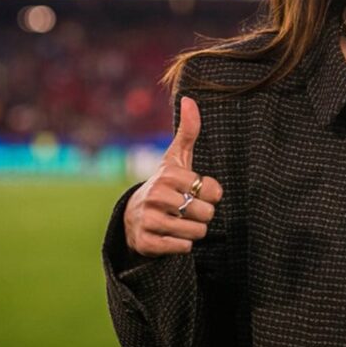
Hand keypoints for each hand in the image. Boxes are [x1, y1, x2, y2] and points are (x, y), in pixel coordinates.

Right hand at [123, 96, 222, 257]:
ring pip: (196, 232)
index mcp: (168, 175)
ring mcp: (149, 219)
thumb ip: (188, 131)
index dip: (211, 195)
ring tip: (180, 222)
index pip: (212, 190)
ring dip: (193, 231)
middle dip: (202, 215)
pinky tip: (171, 236)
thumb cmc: (165, 185)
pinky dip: (182, 245)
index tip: (196, 192)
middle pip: (206, 213)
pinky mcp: (146, 242)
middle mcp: (156, 195)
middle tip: (188, 211)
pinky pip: (182, 248)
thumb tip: (190, 98)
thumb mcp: (176, 158)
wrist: (134, 217)